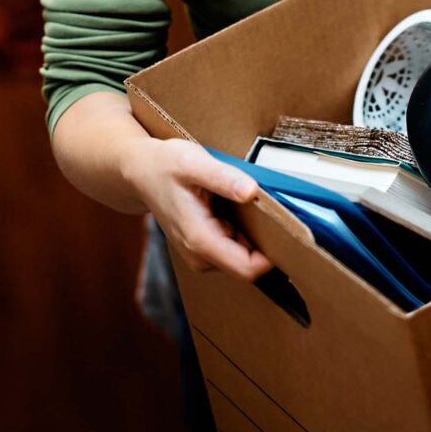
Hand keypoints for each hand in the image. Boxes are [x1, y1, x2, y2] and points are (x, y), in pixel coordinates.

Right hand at [128, 137, 272, 280]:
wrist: (140, 172)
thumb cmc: (165, 165)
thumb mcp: (194, 163)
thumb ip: (224, 178)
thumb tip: (251, 191)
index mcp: (200, 240)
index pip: (248, 269)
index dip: (273, 255)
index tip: (290, 231)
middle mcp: (200, 256)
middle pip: (249, 265)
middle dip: (267, 242)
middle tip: (274, 209)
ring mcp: (201, 254)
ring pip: (244, 257)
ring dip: (256, 236)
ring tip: (253, 205)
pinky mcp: (204, 248)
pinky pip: (235, 248)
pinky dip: (244, 232)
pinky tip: (240, 209)